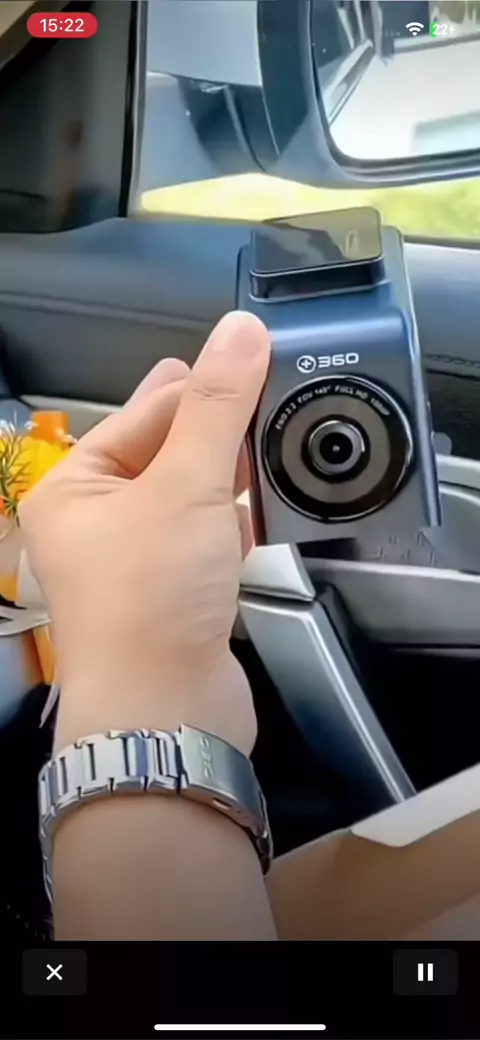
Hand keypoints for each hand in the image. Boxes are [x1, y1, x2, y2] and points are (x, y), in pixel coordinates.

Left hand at [19, 312, 270, 755]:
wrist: (166, 713)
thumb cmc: (151, 600)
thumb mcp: (186, 485)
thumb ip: (217, 407)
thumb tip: (240, 330)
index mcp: (73, 488)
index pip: (142, 413)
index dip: (197, 388)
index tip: (249, 360)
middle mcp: (94, 523)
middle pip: (163, 454)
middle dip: (213, 432)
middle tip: (263, 400)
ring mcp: (131, 563)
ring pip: (185, 498)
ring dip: (225, 478)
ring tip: (264, 452)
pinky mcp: (169, 594)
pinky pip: (201, 540)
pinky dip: (228, 524)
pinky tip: (253, 515)